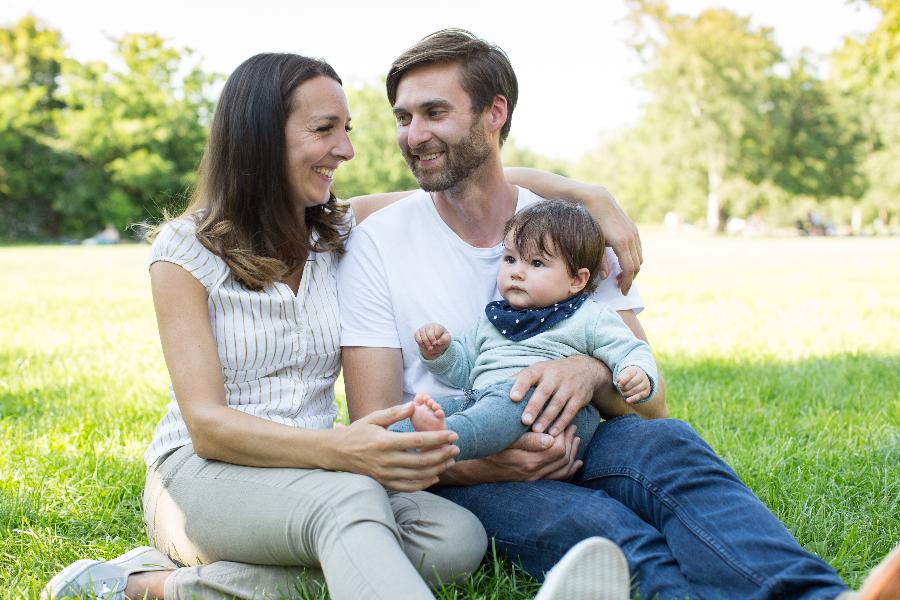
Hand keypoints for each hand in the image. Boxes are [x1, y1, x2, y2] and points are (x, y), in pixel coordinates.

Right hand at [333, 403, 459, 491]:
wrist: (337, 453)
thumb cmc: (357, 432)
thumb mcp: (374, 418)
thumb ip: (395, 413)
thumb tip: (414, 405)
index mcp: (385, 442)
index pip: (418, 441)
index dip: (438, 439)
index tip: (453, 435)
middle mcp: (386, 460)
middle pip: (422, 460)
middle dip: (442, 455)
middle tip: (456, 449)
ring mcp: (385, 474)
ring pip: (417, 475)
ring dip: (437, 469)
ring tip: (450, 461)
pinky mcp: (384, 483)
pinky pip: (407, 487)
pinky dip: (423, 484)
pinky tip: (435, 477)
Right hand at [414, 323, 450, 358]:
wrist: (437, 341)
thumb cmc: (442, 339)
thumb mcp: (447, 340)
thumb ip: (444, 340)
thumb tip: (438, 342)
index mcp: (437, 326)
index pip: (436, 332)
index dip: (435, 339)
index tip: (437, 343)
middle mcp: (429, 326)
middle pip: (428, 333)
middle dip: (430, 342)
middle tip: (432, 348)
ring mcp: (423, 329)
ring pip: (422, 336)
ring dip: (425, 344)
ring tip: (429, 348)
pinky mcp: (417, 332)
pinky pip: (416, 337)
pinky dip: (420, 343)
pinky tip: (424, 346)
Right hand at [481, 426, 581, 481]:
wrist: (476, 469)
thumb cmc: (489, 449)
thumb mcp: (505, 441)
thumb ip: (528, 440)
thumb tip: (550, 439)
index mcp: (528, 461)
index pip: (557, 449)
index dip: (563, 434)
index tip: (563, 422)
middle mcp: (533, 473)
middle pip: (564, 458)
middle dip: (570, 441)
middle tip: (572, 426)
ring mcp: (534, 479)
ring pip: (563, 469)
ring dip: (573, 453)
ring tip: (575, 438)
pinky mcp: (533, 482)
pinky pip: (557, 478)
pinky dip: (570, 469)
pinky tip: (577, 462)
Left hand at [510, 355, 609, 435]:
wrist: (585, 369)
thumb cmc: (553, 373)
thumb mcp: (538, 370)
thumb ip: (520, 379)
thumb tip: (496, 389)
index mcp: (540, 369)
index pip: (528, 375)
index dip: (520, 386)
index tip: (512, 398)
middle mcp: (555, 376)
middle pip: (544, 391)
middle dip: (534, 406)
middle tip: (523, 420)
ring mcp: (568, 386)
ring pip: (557, 403)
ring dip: (547, 418)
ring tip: (536, 430)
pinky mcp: (579, 397)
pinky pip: (570, 411)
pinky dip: (562, 422)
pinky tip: (553, 433)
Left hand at [583, 187, 641, 293]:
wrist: (596, 199)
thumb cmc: (591, 220)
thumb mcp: (593, 242)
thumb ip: (601, 260)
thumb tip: (606, 277)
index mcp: (621, 242)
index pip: (629, 268)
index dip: (627, 282)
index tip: (623, 291)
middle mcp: (631, 237)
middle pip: (637, 265)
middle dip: (630, 277)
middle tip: (620, 285)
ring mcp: (634, 232)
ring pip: (639, 257)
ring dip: (632, 268)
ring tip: (620, 275)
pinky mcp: (633, 228)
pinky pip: (638, 248)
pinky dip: (633, 258)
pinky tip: (623, 261)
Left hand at [616, 366, 650, 403]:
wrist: (639, 379)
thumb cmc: (628, 377)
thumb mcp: (624, 374)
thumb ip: (620, 377)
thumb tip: (618, 381)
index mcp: (636, 370)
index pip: (629, 374)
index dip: (623, 380)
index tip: (618, 384)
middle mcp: (642, 376)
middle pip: (632, 382)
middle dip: (625, 387)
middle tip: (620, 389)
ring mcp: (645, 384)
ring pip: (636, 389)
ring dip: (627, 393)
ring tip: (623, 394)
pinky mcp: (646, 391)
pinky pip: (640, 396)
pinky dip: (633, 399)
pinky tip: (627, 401)